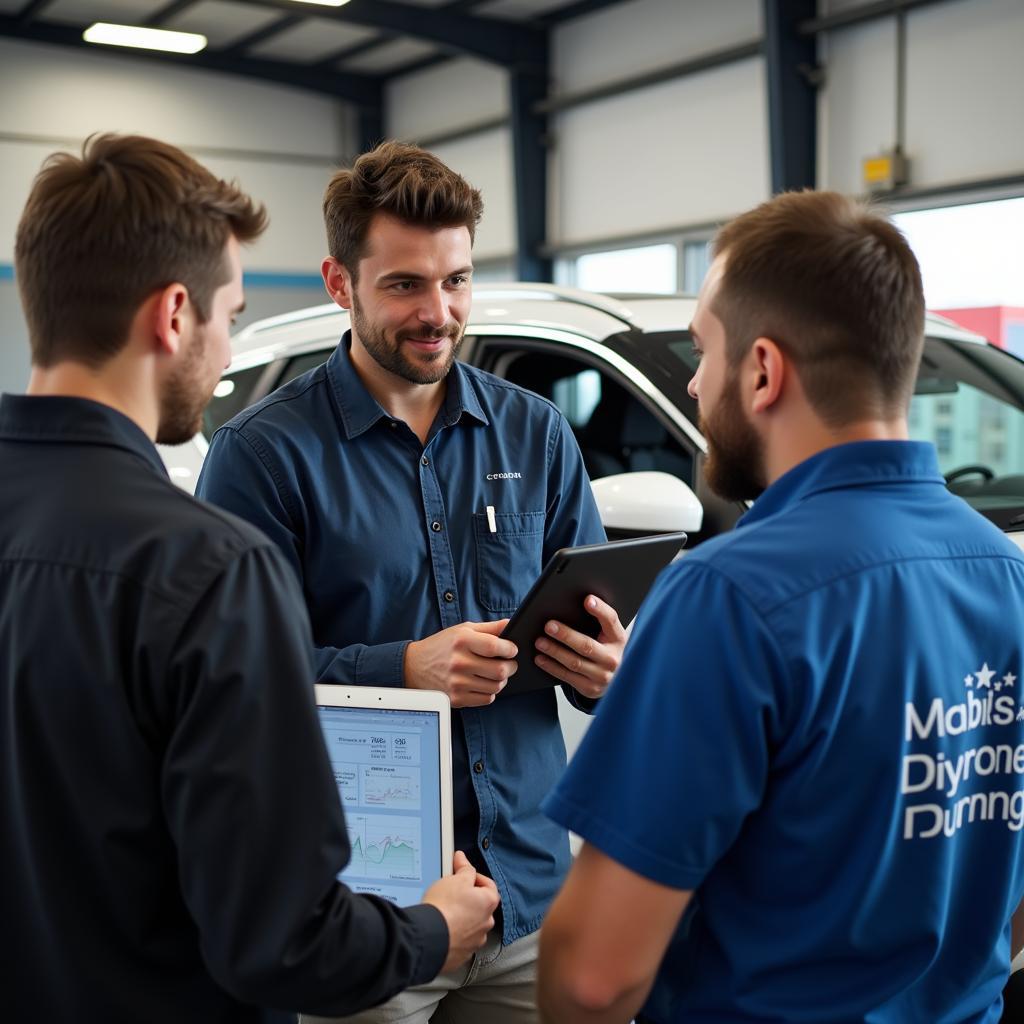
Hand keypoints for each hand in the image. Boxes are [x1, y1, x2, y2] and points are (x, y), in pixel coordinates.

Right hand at [404, 620, 517, 707]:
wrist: (414, 666)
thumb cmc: (443, 645)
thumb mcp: (463, 629)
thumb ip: (489, 628)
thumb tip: (511, 624)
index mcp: (461, 641)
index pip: (495, 646)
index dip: (510, 649)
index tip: (512, 650)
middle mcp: (459, 662)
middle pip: (500, 670)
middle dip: (511, 667)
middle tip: (509, 664)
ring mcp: (457, 683)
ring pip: (496, 687)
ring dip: (501, 681)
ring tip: (496, 673)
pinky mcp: (456, 698)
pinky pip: (486, 699)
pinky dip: (490, 692)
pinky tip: (483, 683)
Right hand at [423, 851, 499, 972]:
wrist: (428, 938)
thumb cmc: (445, 907)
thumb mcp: (456, 879)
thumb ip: (464, 868)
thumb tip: (463, 859)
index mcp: (488, 903)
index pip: (488, 884)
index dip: (474, 876)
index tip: (463, 874)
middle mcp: (486, 924)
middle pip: (480, 906)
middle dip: (467, 899)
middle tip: (451, 894)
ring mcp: (474, 942)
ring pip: (470, 926)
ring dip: (461, 919)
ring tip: (444, 913)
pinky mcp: (461, 956)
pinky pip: (459, 942)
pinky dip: (452, 935)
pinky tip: (440, 929)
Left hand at [533, 594, 625, 699]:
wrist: (617, 680)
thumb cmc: (606, 649)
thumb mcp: (608, 635)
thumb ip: (597, 621)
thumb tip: (572, 604)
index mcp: (618, 639)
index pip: (611, 621)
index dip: (600, 610)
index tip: (587, 599)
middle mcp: (613, 659)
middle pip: (587, 646)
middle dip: (566, 635)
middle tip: (548, 625)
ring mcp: (602, 676)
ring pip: (574, 662)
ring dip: (554, 651)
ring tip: (539, 641)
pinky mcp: (590, 688)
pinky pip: (567, 677)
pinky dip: (551, 667)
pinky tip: (540, 658)